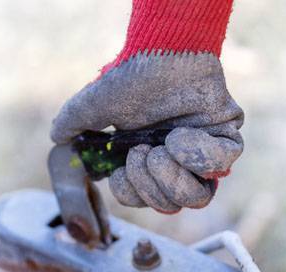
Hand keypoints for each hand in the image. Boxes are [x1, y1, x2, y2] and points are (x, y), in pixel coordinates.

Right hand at [50, 53, 243, 212]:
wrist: (161, 52)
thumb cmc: (130, 77)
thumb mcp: (93, 108)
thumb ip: (73, 126)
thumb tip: (58, 138)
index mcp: (150, 162)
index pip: (148, 202)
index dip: (133, 194)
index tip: (121, 172)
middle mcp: (179, 163)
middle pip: (173, 205)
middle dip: (151, 185)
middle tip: (141, 152)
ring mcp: (204, 154)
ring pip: (199, 197)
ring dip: (173, 175)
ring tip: (161, 147)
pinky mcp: (227, 139)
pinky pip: (222, 165)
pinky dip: (197, 155)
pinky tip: (181, 134)